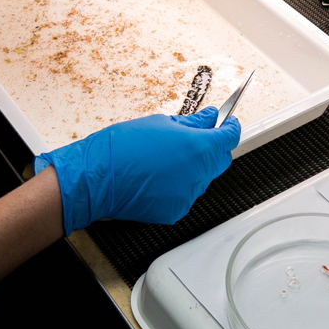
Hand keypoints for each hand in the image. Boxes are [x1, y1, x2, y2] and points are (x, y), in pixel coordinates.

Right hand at [33, 107, 240, 234]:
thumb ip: (192, 123)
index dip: (229, 127)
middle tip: (192, 138)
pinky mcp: (175, 211)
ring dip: (192, 167)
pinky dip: (177, 185)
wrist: (98, 177)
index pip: (229, 137)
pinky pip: (185, 195)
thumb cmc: (123, 147)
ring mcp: (188, 195)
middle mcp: (199, 174)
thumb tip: (209, 118)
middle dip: (212, 147)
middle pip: (220, 159)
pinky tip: (157, 177)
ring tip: (165, 159)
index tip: (227, 122)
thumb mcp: (161, 123)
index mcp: (198, 148)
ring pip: (202, 178)